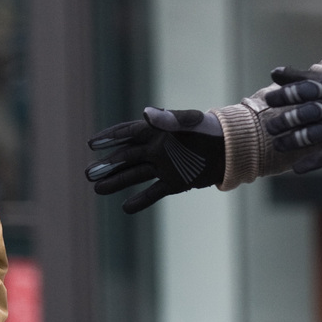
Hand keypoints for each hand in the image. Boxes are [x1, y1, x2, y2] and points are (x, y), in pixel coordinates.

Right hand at [86, 108, 224, 213]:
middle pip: (126, 157)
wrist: (232, 148)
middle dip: (107, 165)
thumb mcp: (190, 121)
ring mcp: (164, 166)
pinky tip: (125, 208)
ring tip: (97, 189)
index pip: (128, 133)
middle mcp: (156, 149)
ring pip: (135, 175)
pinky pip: (154, 192)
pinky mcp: (175, 182)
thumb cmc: (210, 129)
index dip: (110, 137)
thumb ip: (168, 119)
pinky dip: (141, 200)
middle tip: (88, 174)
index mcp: (157, 131)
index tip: (92, 143)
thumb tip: (145, 113)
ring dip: (117, 182)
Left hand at [261, 68, 321, 172]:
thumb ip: (300, 78)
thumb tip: (273, 72)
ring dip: (295, 140)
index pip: (306, 90)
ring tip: (278, 145)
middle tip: (270, 127)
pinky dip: (313, 162)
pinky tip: (296, 169)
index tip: (269, 99)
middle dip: (288, 120)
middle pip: (309, 112)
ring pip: (317, 134)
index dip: (287, 94)